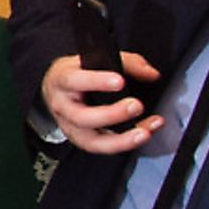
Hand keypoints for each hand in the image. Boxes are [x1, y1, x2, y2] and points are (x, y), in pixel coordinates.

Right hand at [40, 52, 164, 152]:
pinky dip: (126, 143)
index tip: (119, 81)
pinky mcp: (82, 141)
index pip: (73, 81)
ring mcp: (70, 127)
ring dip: (121, 139)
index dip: (96, 82)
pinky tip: (144, 133)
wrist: (58, 92)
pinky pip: (103, 148)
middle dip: (111, 114)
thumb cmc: (77, 75)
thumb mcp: (93, 60)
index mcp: (61, 80)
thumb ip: (126, 63)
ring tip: (144, 132)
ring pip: (92, 141)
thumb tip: (151, 74)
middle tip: (135, 106)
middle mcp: (62, 107)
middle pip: (82, 117)